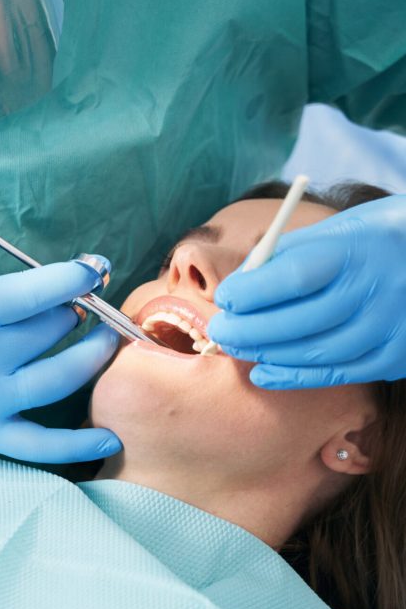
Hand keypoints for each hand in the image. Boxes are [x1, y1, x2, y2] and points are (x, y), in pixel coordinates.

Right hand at [0, 143, 121, 462]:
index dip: (73, 277)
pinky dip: (76, 448)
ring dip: (94, 358)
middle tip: (91, 299)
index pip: (31, 293)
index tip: (96, 266)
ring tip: (110, 339)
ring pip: (58, 380)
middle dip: (79, 312)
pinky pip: (38, 447)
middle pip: (50, 332)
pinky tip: (111, 440)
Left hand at [207, 195, 405, 387]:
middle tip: (219, 332)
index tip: (225, 298)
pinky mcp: (394, 356)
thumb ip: (286, 254)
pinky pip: (336, 374)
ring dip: (266, 354)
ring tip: (237, 348)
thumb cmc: (370, 241)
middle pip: (301, 321)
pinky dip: (293, 377)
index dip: (253, 292)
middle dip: (249, 330)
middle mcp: (376, 289)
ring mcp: (388, 326)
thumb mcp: (335, 230)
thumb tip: (238, 283)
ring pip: (315, 353)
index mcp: (357, 248)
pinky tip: (262, 373)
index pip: (295, 276)